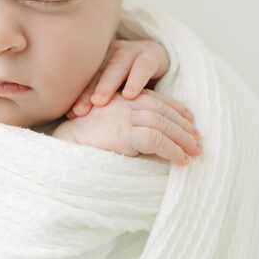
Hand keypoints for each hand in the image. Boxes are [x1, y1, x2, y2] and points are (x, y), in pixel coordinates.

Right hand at [53, 89, 202, 165]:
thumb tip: (154, 142)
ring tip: (195, 153)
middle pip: (164, 110)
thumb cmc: (80, 144)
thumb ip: (128, 127)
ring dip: (183, 139)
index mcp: (120, 98)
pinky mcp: (123, 132)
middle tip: (199, 140)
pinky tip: (181, 160)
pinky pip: (157, 139)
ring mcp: (124, 116)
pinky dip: (173, 150)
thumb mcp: (108, 129)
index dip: (176, 109)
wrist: (60, 148)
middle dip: (184, 125)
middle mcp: (124, 103)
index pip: (155, 99)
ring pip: (164, 124)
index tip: (190, 120)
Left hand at [67, 39, 185, 119]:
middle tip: (80, 111)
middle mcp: (110, 53)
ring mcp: (130, 51)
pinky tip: (130, 95)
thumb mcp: (108, 90)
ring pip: (117, 65)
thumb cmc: (125, 83)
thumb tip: (70, 125)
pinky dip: (136, 79)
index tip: (70, 115)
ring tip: (100, 102)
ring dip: (108, 83)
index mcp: (95, 61)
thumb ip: (92, 102)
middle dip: (87, 91)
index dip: (75, 95)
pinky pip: (143, 66)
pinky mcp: (150, 55)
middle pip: (95, 70)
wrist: (155, 62)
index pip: (82, 78)